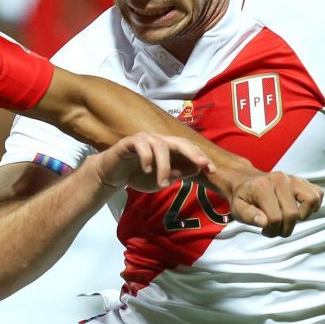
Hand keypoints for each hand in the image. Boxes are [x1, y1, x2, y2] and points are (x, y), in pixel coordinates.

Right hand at [90, 133, 212, 192]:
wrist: (112, 174)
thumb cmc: (138, 175)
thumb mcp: (160, 180)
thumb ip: (176, 174)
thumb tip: (195, 169)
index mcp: (169, 149)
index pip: (188, 149)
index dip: (201, 158)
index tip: (212, 170)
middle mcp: (159, 141)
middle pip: (180, 142)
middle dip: (192, 153)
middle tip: (201, 165)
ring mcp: (145, 139)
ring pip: (161, 146)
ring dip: (164, 167)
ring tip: (162, 184)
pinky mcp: (130, 142)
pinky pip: (141, 145)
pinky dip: (147, 158)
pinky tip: (147, 170)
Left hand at [223, 169, 321, 237]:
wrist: (246, 180)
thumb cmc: (243, 197)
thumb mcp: (237, 208)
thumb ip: (248, 215)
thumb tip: (264, 222)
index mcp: (263, 187)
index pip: (275, 218)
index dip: (271, 231)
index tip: (265, 231)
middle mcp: (281, 180)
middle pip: (293, 214)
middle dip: (284, 229)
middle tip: (275, 229)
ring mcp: (293, 179)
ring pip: (311, 200)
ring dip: (302, 217)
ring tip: (289, 219)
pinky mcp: (302, 181)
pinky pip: (317, 193)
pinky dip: (313, 206)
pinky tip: (300, 210)